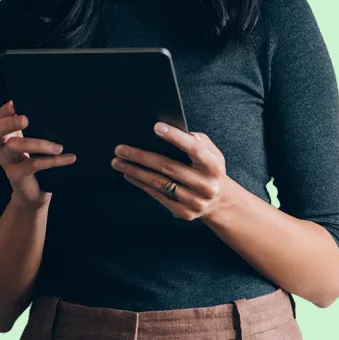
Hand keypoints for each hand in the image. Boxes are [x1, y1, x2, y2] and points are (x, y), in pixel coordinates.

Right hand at [0, 99, 77, 208]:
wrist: (34, 194)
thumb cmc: (39, 163)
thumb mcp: (39, 144)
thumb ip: (42, 130)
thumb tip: (61, 113)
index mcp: (9, 135)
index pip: (1, 118)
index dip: (4, 111)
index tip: (14, 103)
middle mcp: (4, 146)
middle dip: (10, 123)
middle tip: (25, 119)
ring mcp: (7, 161)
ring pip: (15, 146)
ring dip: (38, 144)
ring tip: (59, 147)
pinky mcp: (16, 175)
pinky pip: (33, 164)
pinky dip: (53, 161)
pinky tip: (69, 158)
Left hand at [111, 123, 228, 220]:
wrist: (220, 202)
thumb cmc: (210, 169)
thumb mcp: (213, 153)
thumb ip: (198, 141)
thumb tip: (176, 131)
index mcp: (214, 166)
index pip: (194, 148)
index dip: (175, 137)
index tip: (156, 127)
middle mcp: (206, 185)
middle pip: (168, 167)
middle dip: (141, 156)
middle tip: (121, 149)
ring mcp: (194, 202)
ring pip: (159, 183)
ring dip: (135, 171)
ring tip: (118, 162)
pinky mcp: (183, 212)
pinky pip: (157, 196)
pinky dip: (141, 184)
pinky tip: (129, 175)